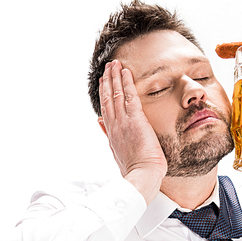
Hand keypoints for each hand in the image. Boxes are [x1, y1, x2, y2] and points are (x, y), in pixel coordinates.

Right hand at [99, 60, 166, 203]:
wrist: (141, 176)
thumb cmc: (135, 170)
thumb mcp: (117, 152)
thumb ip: (109, 135)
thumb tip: (100, 123)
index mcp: (111, 133)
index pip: (106, 108)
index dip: (103, 93)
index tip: (102, 82)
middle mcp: (114, 125)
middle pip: (108, 98)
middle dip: (108, 80)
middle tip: (107, 66)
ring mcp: (124, 122)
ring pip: (116, 94)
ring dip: (115, 77)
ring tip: (115, 63)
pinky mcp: (135, 120)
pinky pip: (129, 96)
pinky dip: (127, 83)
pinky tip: (125, 72)